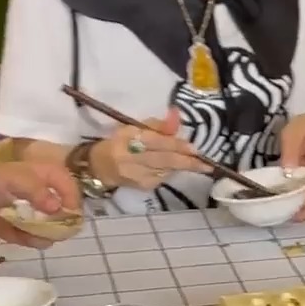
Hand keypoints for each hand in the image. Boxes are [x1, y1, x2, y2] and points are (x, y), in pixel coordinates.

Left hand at [0, 161, 81, 249]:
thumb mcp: (8, 181)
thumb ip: (35, 191)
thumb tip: (59, 208)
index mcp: (22, 170)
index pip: (56, 174)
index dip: (69, 190)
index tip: (75, 210)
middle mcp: (14, 185)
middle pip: (46, 195)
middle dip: (60, 211)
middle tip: (68, 228)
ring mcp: (1, 204)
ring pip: (31, 215)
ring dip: (45, 227)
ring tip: (52, 239)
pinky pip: (12, 229)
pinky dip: (25, 237)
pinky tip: (36, 244)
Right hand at [92, 110, 212, 192]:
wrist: (98, 167)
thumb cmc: (118, 142)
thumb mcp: (133, 128)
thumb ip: (156, 125)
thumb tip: (177, 119)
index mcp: (127, 139)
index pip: (156, 142)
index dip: (176, 146)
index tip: (194, 148)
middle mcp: (131, 159)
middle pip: (164, 160)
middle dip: (187, 162)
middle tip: (206, 163)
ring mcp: (137, 175)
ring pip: (167, 171)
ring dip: (182, 166)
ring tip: (195, 162)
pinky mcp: (142, 186)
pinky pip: (163, 178)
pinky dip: (171, 171)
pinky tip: (171, 167)